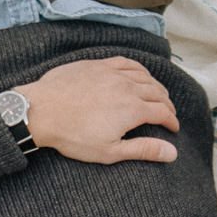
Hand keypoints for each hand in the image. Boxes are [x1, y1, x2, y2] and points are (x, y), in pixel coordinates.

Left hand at [16, 57, 178, 164]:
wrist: (42, 111)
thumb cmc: (73, 135)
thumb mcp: (110, 151)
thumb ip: (143, 150)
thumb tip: (172, 153)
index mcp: (133, 109)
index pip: (162, 112)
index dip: (171, 121)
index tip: (173, 128)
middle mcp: (127, 87)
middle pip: (157, 92)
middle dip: (167, 104)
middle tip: (169, 113)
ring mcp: (112, 73)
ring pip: (144, 76)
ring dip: (156, 86)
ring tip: (158, 95)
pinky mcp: (98, 65)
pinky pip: (126, 62)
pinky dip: (138, 69)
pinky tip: (139, 74)